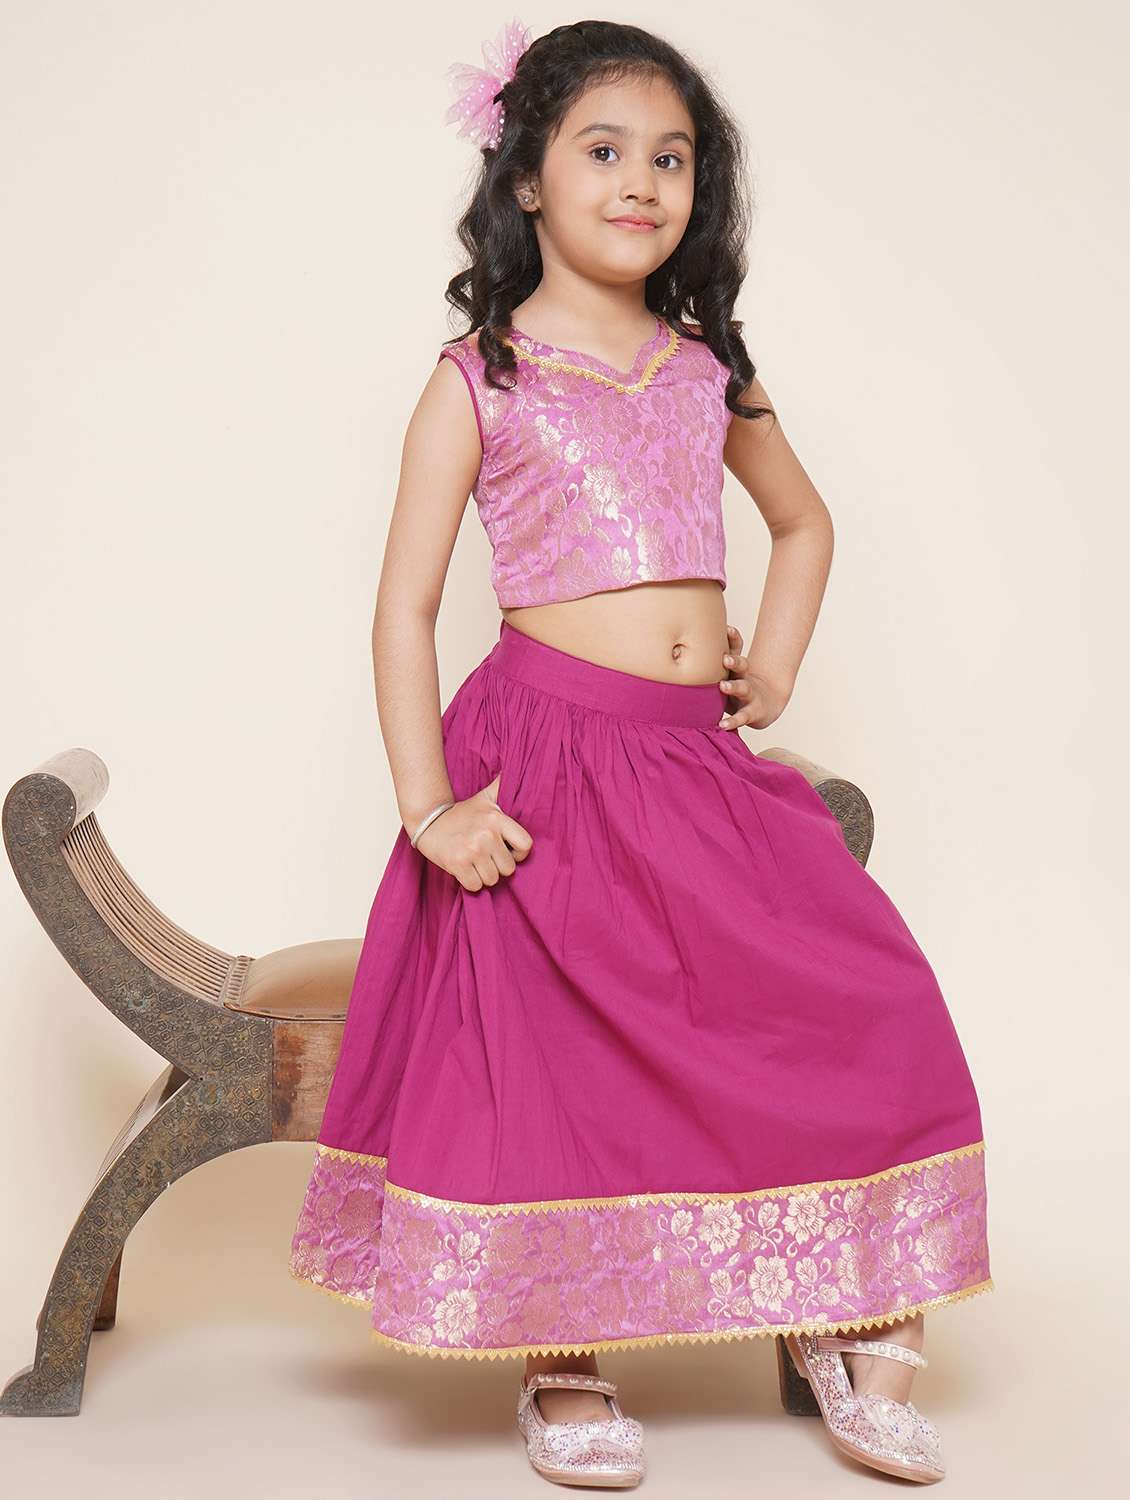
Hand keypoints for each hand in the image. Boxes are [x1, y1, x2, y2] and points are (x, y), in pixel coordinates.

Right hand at [413, 774, 532, 890]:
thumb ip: (503, 786)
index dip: (519, 853)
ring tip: (474, 861)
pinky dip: (470, 882)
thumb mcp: (485, 797)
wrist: (428, 820)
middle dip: (498, 866)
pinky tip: (464, 869)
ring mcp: (472, 850)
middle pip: (508, 868)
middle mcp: (487, 834)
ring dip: (483, 875)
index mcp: (497, 819)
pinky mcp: (457, 864)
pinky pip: (475, 886)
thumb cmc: (461, 814)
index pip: (526, 845)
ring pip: (492, 879)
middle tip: (485, 856)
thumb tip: (517, 768)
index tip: (508, 851)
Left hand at [718, 624, 791, 730]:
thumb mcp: (728, 675)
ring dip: (734, 687)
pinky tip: (722, 725)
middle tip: (726, 659)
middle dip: (735, 661)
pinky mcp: (751, 713)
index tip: (728, 629)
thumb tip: (678, 652)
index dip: (733, 638)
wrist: (766, 706)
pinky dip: (732, 722)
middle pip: (742, 665)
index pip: (736, 649)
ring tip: (723, 686)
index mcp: (736, 666)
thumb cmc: (738, 688)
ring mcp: (749, 695)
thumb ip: (709, 667)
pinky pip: (741, 717)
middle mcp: (744, 677)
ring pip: (743, 688)